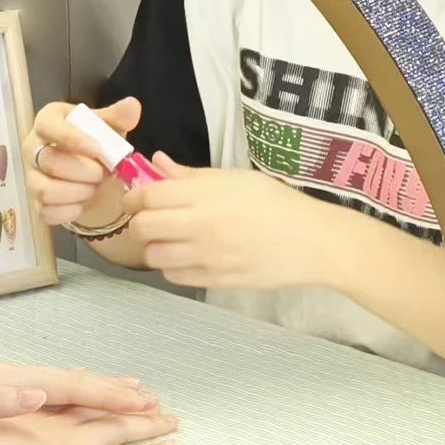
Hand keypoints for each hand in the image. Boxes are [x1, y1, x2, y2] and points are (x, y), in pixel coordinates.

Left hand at [0, 362, 160, 444]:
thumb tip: (36, 391)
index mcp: (9, 379)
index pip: (70, 385)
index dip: (108, 394)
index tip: (143, 401)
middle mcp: (13, 376)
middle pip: (75, 381)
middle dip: (115, 389)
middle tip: (154, 398)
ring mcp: (5, 383)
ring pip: (65, 384)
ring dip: (98, 390)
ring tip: (130, 392)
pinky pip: (49, 392)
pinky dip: (73, 394)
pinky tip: (77, 398)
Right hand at [23, 98, 139, 228]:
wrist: (87, 166)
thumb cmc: (93, 139)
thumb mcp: (107, 126)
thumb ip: (118, 117)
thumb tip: (132, 106)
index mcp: (47, 122)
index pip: (50, 127)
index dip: (74, 140)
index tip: (99, 150)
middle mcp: (32, 148)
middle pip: (49, 162)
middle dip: (84, 171)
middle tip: (104, 173)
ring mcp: (31, 176)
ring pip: (45, 190)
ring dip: (78, 192)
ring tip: (95, 187)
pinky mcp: (35, 201)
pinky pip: (47, 211)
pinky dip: (70, 210)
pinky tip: (85, 202)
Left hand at [125, 153, 329, 291]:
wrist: (312, 242)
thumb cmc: (276, 203)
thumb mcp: (234, 178)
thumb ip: (191, 175)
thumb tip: (157, 162)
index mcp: (206, 195)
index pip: (148, 196)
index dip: (133, 197)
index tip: (135, 198)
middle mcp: (201, 227)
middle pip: (144, 228)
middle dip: (139, 222)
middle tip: (150, 219)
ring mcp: (207, 258)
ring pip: (154, 256)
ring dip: (155, 247)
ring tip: (170, 240)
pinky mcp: (215, 281)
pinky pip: (174, 277)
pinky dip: (173, 267)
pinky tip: (187, 257)